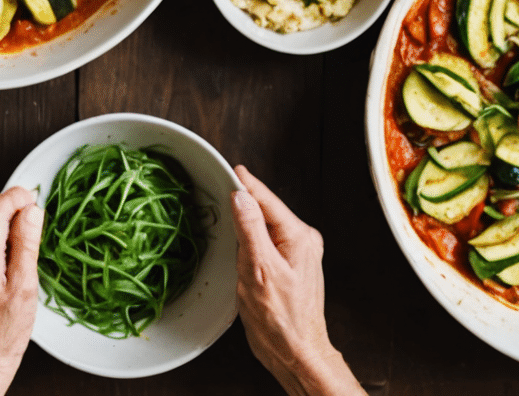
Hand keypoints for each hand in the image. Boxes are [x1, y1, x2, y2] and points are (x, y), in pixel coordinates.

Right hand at [233, 166, 363, 395]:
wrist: (295, 351)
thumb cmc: (280, 318)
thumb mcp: (259, 269)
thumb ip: (250, 229)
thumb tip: (241, 196)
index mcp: (299, 236)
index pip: (267, 199)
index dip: (245, 183)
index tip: (228, 167)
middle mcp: (302, 240)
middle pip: (265, 210)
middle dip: (242, 202)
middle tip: (216, 188)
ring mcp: (296, 253)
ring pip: (263, 227)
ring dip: (244, 222)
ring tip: (222, 210)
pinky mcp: (287, 266)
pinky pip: (264, 243)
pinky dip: (247, 239)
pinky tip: (234, 241)